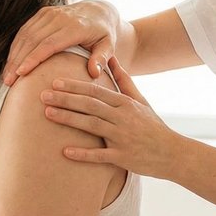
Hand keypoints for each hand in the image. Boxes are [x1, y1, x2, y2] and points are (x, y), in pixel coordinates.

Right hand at [3, 0, 120, 84]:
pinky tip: (10, 62)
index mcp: (75, 26)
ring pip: (25, 35)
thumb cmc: (104, 33)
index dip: (33, 58)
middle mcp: (60, 17)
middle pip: (33, 40)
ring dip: (13, 55)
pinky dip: (16, 46)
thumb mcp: (109, 45)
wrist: (98, 10)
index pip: (49, 44)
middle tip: (8, 81)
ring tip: (6, 76)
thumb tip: (93, 73)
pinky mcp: (42, 13)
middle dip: (18, 61)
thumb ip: (102, 58)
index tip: (21, 73)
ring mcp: (49, 13)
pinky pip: (25, 30)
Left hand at [40, 58, 183, 179]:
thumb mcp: (140, 100)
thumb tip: (112, 58)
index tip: (55, 81)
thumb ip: (124, 80)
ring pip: (92, 126)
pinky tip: (65, 151)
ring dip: (69, 119)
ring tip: (48, 114)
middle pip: (90, 105)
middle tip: (42, 95)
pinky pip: (100, 156)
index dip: (74, 86)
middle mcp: (123, 118)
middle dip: (65, 99)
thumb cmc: (152, 126)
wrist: (173, 153)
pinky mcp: (123, 158)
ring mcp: (122, 138)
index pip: (96, 91)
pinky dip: (83, 154)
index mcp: (125, 103)